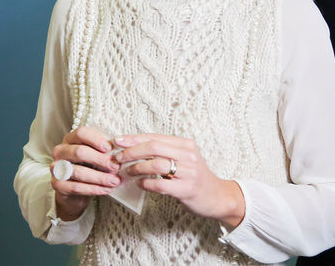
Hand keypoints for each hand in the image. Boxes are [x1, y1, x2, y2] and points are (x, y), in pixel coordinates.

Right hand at [50, 126, 120, 219]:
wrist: (76, 190)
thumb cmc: (91, 166)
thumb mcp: (98, 154)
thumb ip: (107, 149)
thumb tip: (124, 146)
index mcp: (71, 139)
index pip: (81, 133)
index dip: (96, 139)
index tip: (111, 148)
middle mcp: (61, 151)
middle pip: (79, 152)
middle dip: (100, 160)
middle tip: (116, 166)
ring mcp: (56, 168)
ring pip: (78, 171)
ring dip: (99, 177)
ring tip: (115, 181)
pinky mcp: (57, 185)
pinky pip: (76, 187)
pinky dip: (93, 189)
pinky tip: (106, 190)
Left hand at [113, 134, 245, 227]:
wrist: (217, 197)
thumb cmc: (195, 178)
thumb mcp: (185, 159)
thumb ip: (165, 152)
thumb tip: (135, 148)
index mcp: (186, 144)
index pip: (155, 137)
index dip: (134, 138)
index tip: (118, 141)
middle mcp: (188, 155)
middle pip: (154, 147)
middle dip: (132, 151)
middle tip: (117, 158)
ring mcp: (189, 172)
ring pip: (156, 164)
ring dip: (137, 168)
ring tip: (127, 172)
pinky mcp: (187, 189)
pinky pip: (160, 185)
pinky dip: (146, 184)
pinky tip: (140, 184)